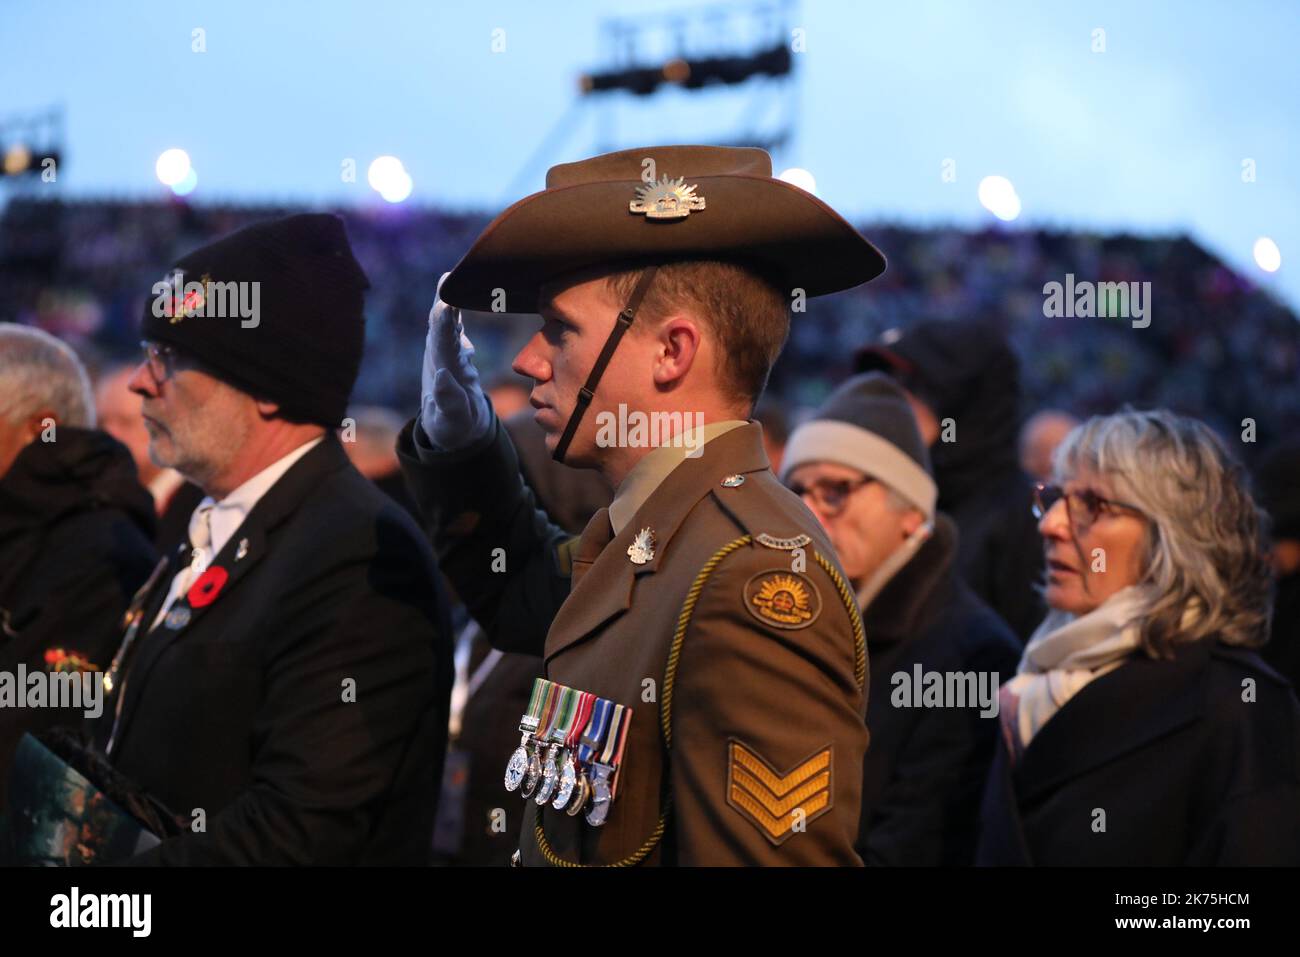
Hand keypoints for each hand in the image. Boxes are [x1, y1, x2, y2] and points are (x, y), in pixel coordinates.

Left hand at [419, 273, 491, 450]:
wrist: (452, 425)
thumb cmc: (454, 425)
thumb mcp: (452, 421)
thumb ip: (448, 402)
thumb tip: (442, 377)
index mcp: (442, 371)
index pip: (441, 344)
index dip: (443, 324)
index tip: (445, 304)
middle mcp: (439, 355)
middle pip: (439, 325)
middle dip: (442, 302)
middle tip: (447, 278)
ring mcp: (445, 350)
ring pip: (444, 320)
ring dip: (447, 298)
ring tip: (449, 275)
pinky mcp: (453, 348)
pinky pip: (453, 322)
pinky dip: (455, 304)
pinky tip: (456, 285)